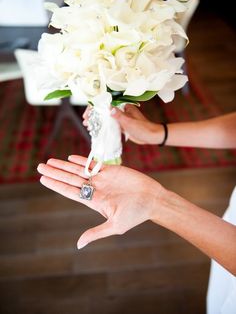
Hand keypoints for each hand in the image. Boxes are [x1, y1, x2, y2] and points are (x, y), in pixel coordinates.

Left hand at [37, 155, 165, 248]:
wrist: (153, 200)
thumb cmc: (136, 215)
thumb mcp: (115, 226)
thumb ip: (96, 232)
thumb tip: (79, 244)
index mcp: (94, 201)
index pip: (69, 191)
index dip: (56, 185)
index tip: (43, 179)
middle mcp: (95, 189)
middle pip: (70, 179)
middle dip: (55, 172)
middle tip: (39, 166)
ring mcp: (103, 178)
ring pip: (79, 170)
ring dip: (64, 165)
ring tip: (50, 161)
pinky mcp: (112, 170)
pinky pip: (94, 164)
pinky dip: (83, 160)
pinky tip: (70, 158)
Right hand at [83, 104, 164, 144]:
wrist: (151, 136)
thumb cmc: (143, 128)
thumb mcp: (129, 122)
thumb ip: (119, 116)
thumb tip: (109, 109)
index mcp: (123, 106)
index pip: (105, 103)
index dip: (95, 107)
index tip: (88, 114)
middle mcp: (121, 110)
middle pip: (103, 110)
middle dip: (93, 115)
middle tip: (86, 122)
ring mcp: (120, 118)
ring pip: (105, 117)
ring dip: (96, 121)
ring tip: (88, 126)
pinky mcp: (121, 125)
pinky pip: (109, 124)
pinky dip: (102, 126)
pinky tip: (96, 130)